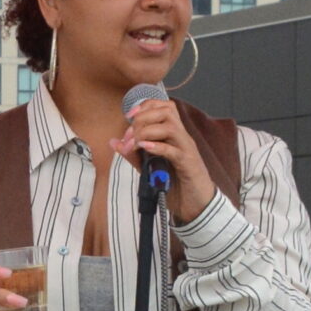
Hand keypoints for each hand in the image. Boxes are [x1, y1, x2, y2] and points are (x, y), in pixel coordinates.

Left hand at [112, 93, 215, 224]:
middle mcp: (182, 137)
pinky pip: (174, 151)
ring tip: (135, 144)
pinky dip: (157, 146)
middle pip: (166, 111)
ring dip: (147, 132)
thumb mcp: (149, 167)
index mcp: (174, 135)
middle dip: (143, 119)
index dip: (145, 106)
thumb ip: (133, 154)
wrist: (196, 205)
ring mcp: (186, 150)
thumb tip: (114, 142)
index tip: (129, 117)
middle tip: (129, 137)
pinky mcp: (188, 165)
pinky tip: (145, 149)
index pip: (164, 106)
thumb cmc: (175, 184)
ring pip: (170, 126)